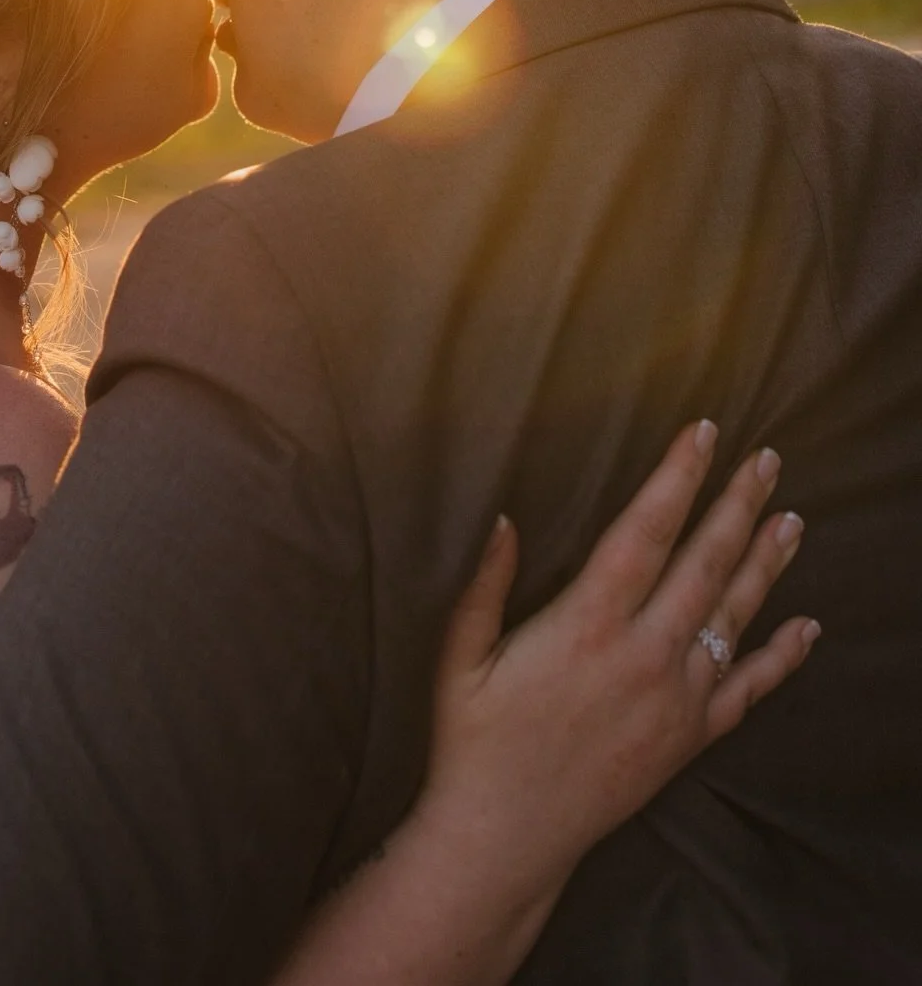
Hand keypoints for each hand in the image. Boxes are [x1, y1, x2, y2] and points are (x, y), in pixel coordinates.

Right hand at [421, 422, 816, 905]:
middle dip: (738, 504)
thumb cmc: (474, 739)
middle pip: (704, 562)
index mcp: (585, 623)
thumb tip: (504, 518)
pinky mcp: (688, 739)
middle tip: (767, 457)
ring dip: (766, 562)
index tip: (702, 431)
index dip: (677, 477)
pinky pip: (748, 690)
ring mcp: (674, 698)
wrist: (506, 835)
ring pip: (734, 616)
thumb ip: (485, 584)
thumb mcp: (461, 655)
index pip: (645, 530)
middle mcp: (642, 654)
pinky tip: (807, 626)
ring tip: (793, 517)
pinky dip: (782, 657)